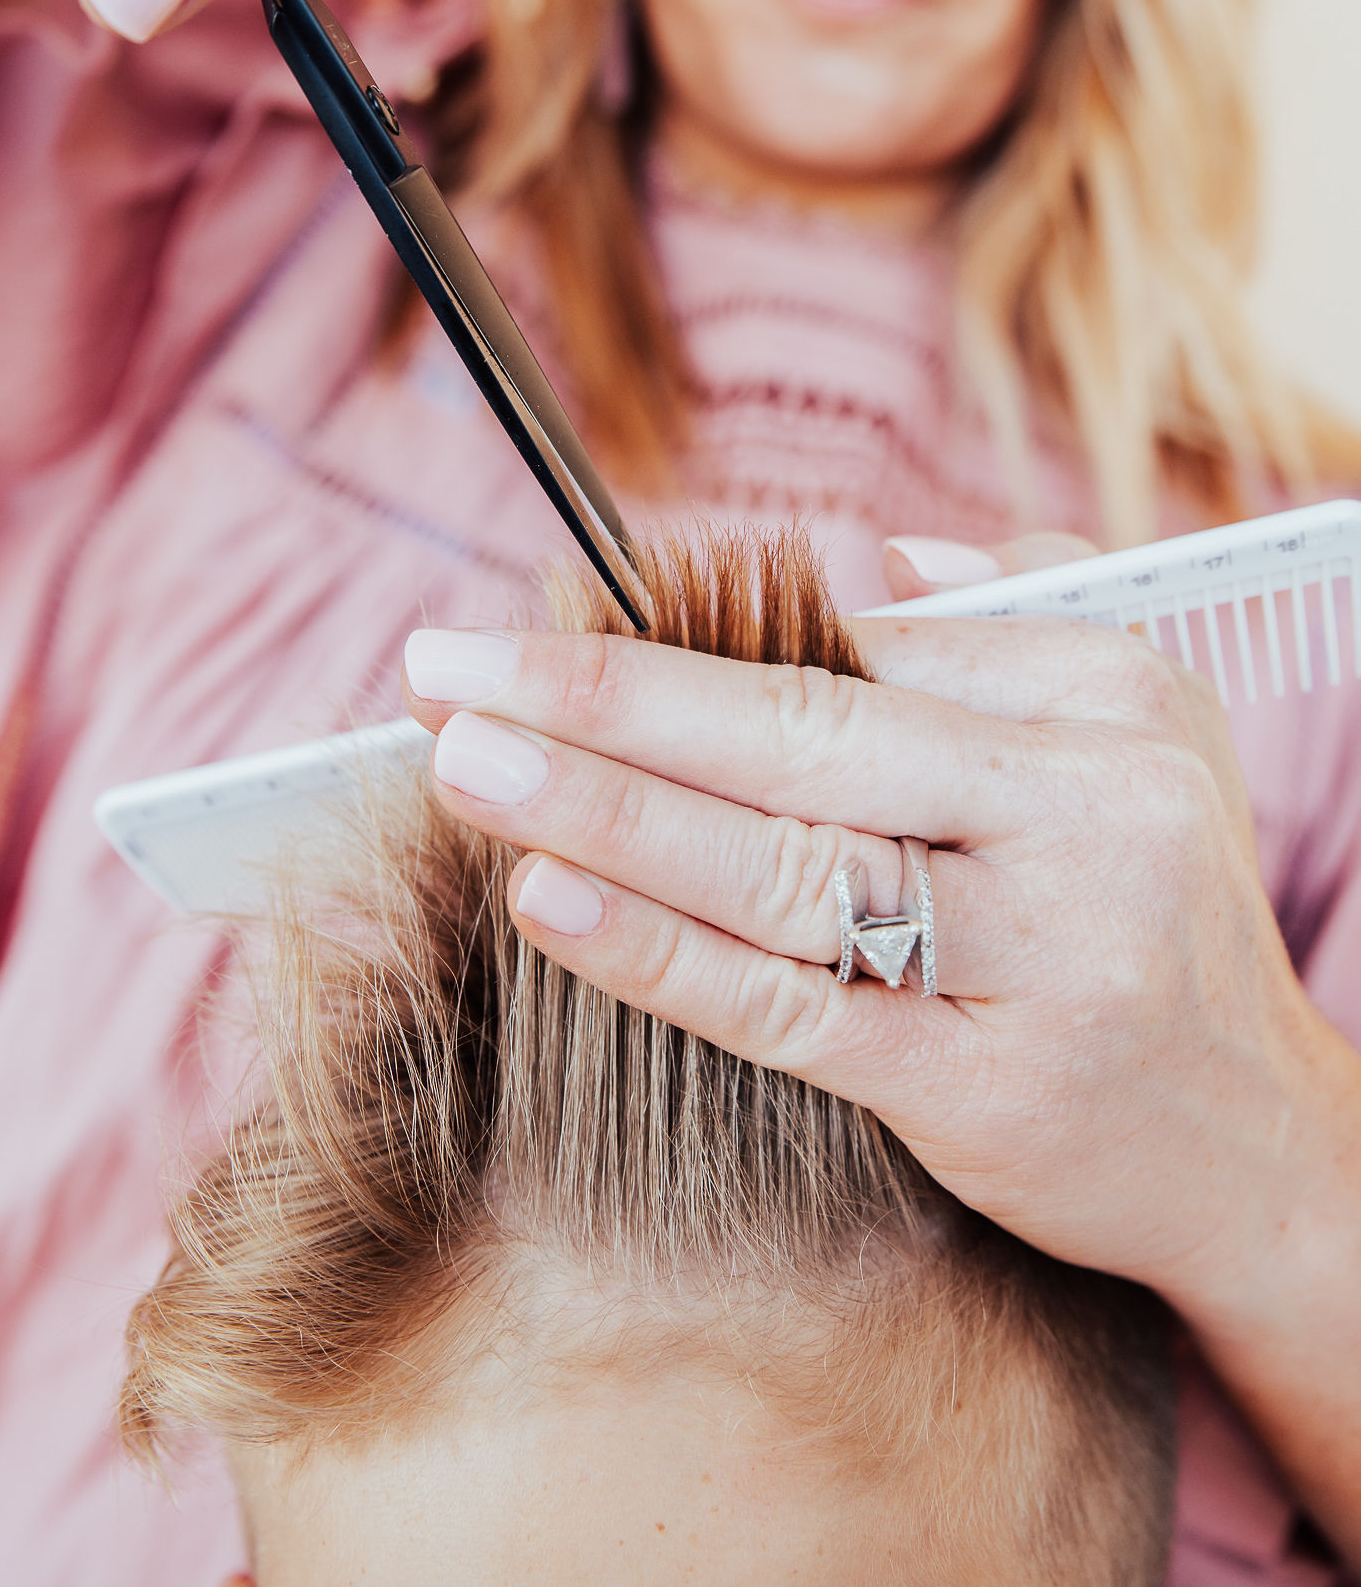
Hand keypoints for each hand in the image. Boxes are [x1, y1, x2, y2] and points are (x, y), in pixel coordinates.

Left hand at [402, 527, 1360, 1556]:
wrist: (1258, 1143)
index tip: (546, 620)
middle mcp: (1080, 815)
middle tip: (443, 666)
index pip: (859, 645)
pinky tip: (547, 895)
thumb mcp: (1137, 727)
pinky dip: (657, 950)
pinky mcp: (982, 1091)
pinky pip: (792, 1008)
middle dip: (605, 696)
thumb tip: (850, 558)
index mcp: (1105, 700)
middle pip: (803, 734)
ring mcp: (1036, 959)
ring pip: (782, 866)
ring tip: (461, 760)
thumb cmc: (1155, 903)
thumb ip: (995, 624)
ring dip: (602, 807)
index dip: (683, 629)